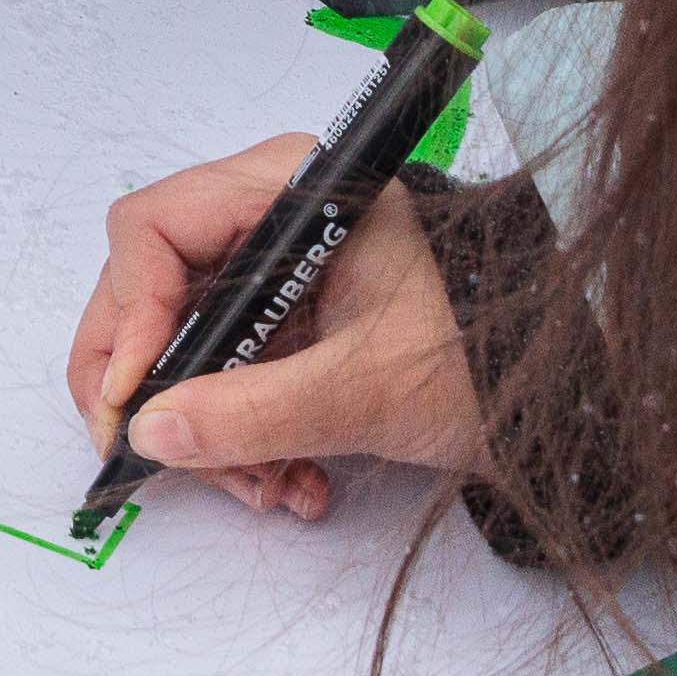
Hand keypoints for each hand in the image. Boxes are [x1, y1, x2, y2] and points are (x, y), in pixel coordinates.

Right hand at [67, 137, 473, 521]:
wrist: (546, 395)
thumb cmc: (476, 363)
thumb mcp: (362, 393)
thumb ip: (253, 413)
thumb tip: (149, 432)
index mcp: (291, 188)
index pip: (155, 227)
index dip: (130, 315)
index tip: (132, 399)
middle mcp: (268, 211)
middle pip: (150, 287)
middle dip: (159, 387)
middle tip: (166, 460)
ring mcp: (269, 265)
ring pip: (179, 339)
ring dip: (204, 426)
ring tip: (264, 488)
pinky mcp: (279, 314)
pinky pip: (219, 368)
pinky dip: (236, 430)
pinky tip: (287, 478)